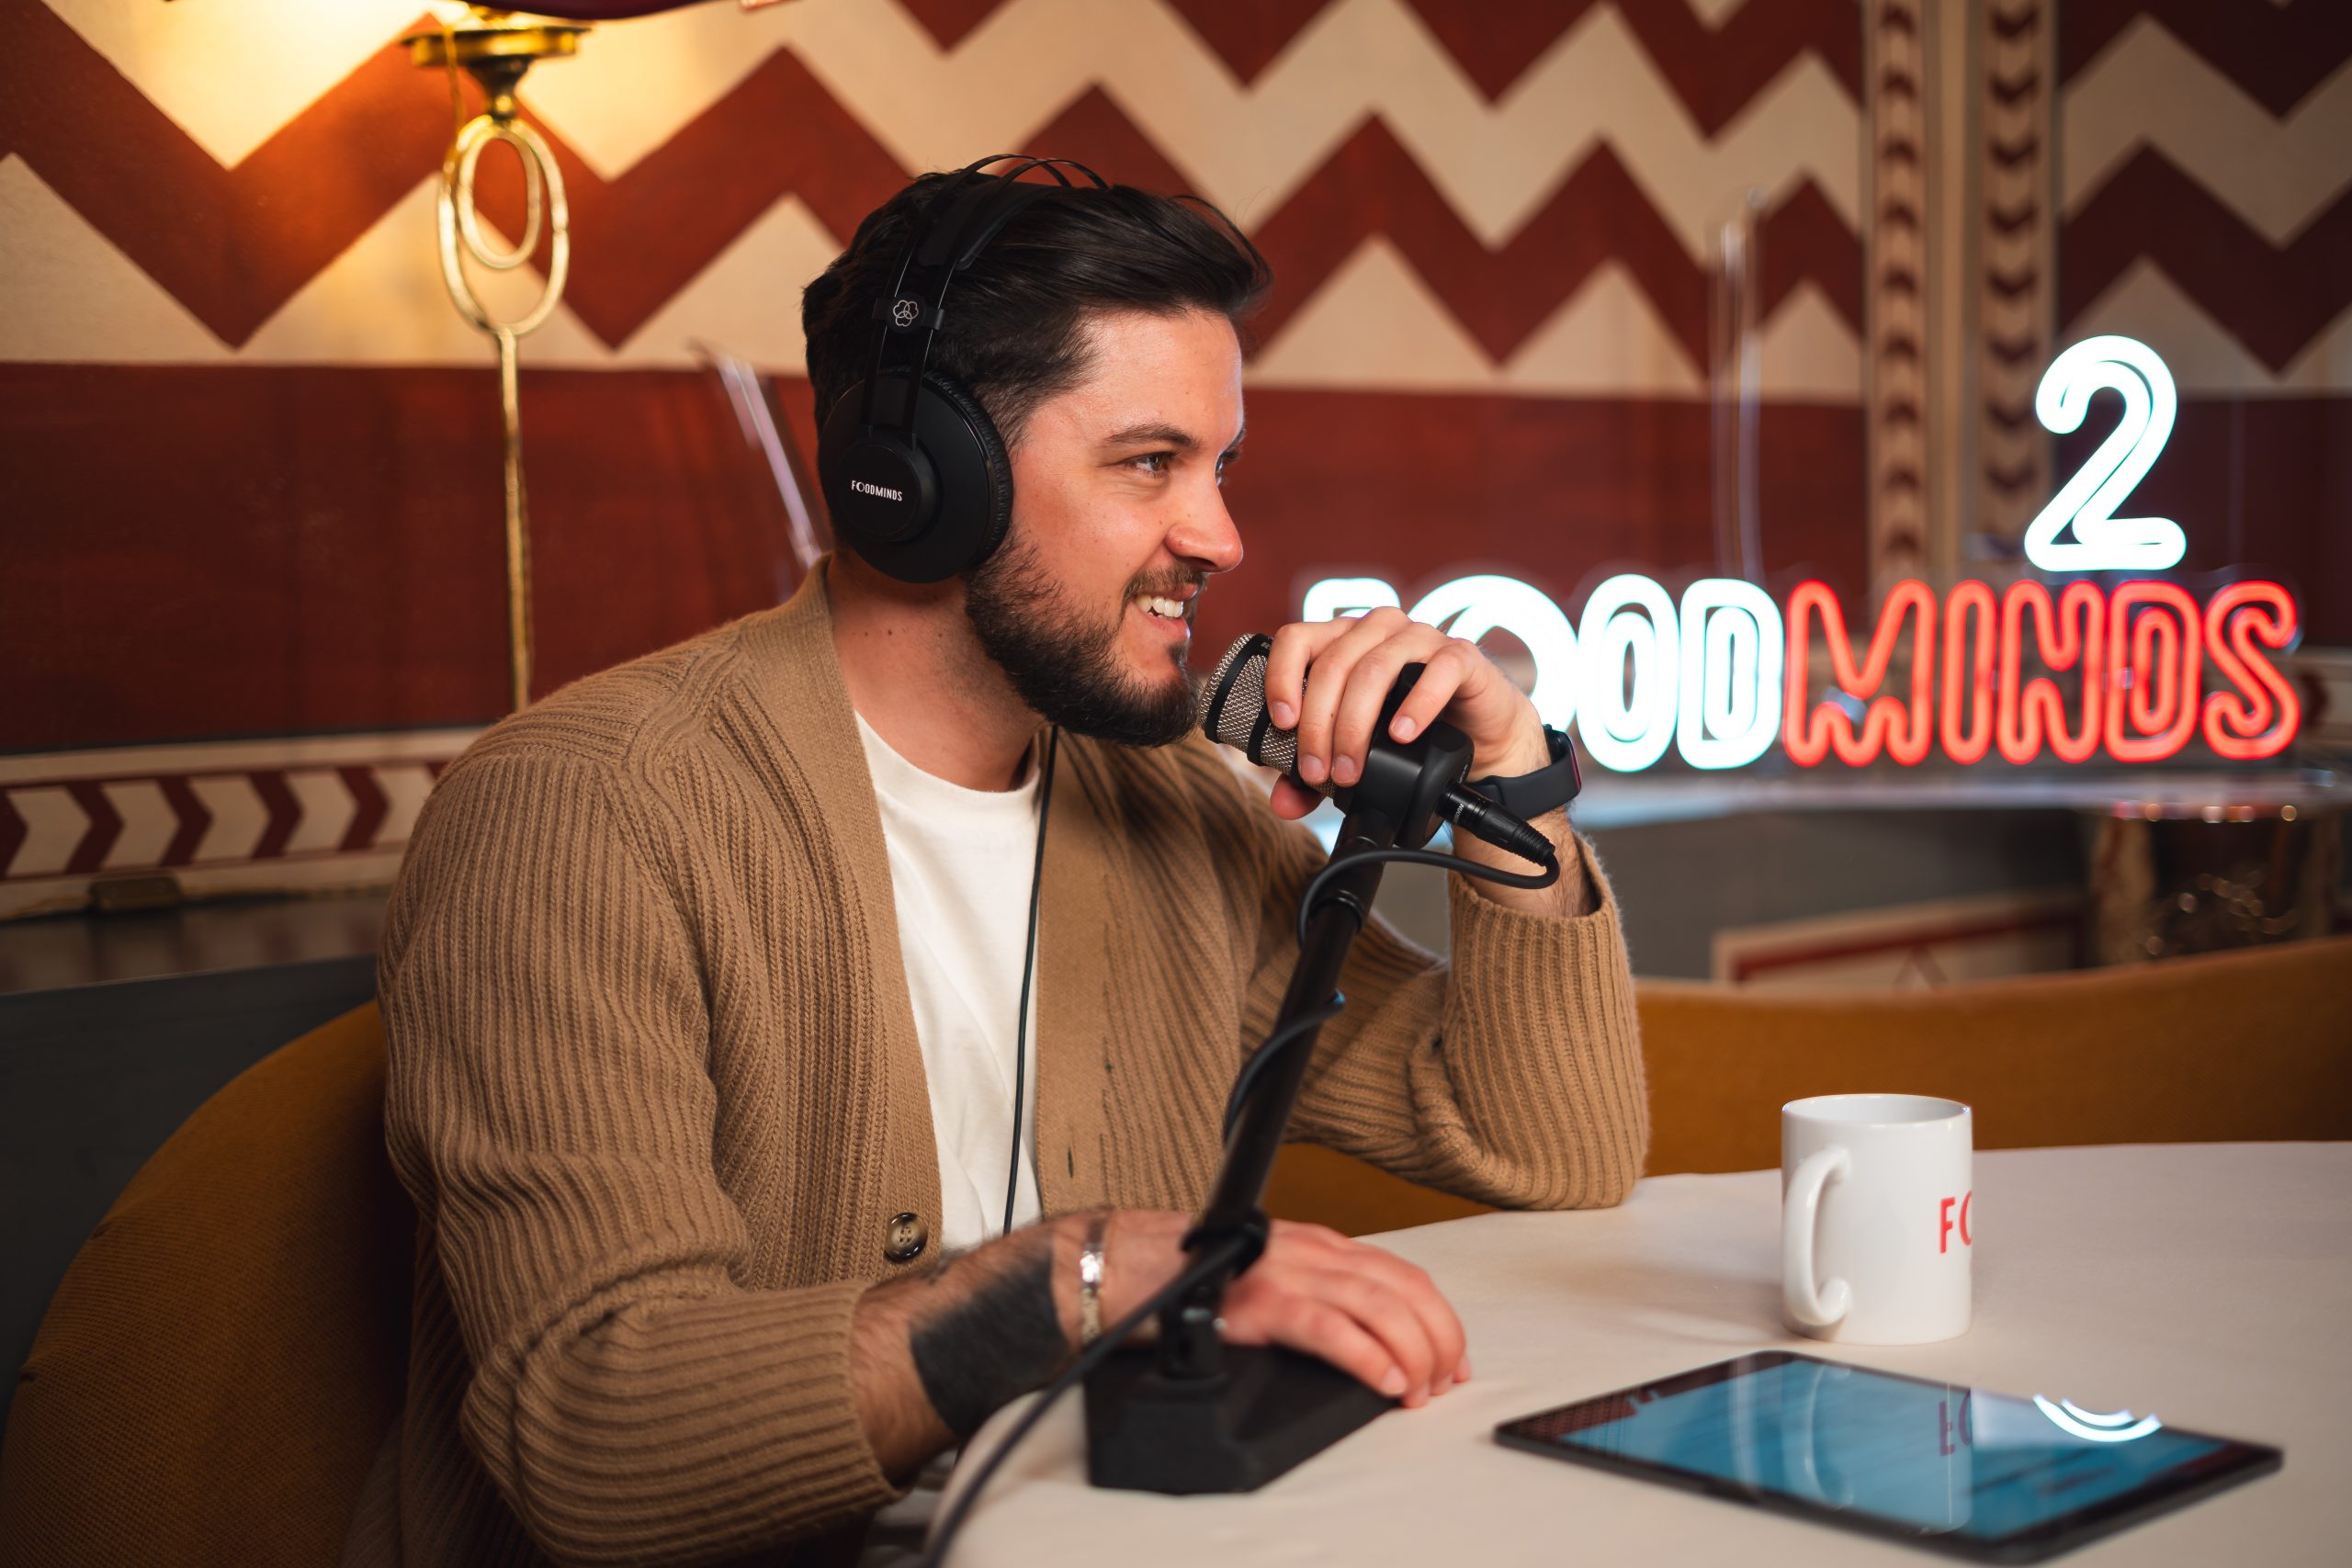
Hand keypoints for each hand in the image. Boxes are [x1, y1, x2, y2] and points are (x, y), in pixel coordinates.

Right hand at [1088, 1211, 1470, 1406]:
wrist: (1128, 1267)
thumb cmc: (1193, 1279)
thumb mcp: (1272, 1280)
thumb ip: (1319, 1300)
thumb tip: (1372, 1349)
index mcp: (1320, 1246)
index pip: (1404, 1276)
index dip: (1441, 1319)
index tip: (1454, 1359)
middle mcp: (1311, 1252)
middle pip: (1404, 1290)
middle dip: (1438, 1339)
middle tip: (1443, 1382)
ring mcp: (1286, 1273)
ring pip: (1378, 1306)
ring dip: (1412, 1352)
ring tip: (1418, 1389)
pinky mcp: (1259, 1303)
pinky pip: (1329, 1328)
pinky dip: (1367, 1356)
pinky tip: (1384, 1381)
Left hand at [1258, 608, 1548, 822]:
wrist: (1478, 740)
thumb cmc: (1408, 735)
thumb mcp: (1353, 756)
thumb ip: (1314, 778)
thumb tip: (1283, 803)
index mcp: (1342, 640)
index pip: (1298, 639)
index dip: (1282, 678)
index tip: (1282, 724)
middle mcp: (1377, 630)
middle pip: (1333, 664)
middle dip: (1319, 725)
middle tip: (1318, 773)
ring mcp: (1420, 637)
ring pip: (1376, 667)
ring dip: (1356, 724)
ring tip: (1352, 769)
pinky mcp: (1461, 656)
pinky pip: (1438, 669)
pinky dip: (1417, 704)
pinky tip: (1402, 734)